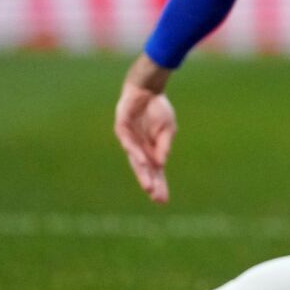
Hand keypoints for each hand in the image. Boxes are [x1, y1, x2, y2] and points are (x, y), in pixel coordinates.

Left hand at [114, 53, 176, 203]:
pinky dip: (135, 152)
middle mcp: (139, 149)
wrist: (147, 89)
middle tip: (155, 197)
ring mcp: (129, 140)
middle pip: (144, 170)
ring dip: (142, 173)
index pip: (155, 172)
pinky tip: (142, 161)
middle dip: (150, 183)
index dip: (160, 184)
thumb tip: (161, 164)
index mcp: (151, 150)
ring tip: (148, 185)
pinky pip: (128, 143)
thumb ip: (164, 146)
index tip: (163, 200)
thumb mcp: (168, 129)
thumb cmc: (157, 109)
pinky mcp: (121, 129)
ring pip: (135, 160)